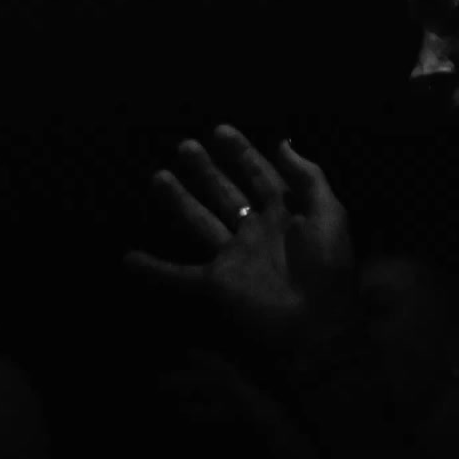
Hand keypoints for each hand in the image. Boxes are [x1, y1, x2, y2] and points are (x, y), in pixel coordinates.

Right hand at [125, 125, 354, 351]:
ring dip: (178, 201)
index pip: (260, 175)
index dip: (242, 153)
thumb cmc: (326, 270)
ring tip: (158, 177)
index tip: (220, 131)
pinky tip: (128, 259)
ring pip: (199, 223)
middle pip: (226, 194)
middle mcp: (256, 233)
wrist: (315, 327)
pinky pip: (177, 276)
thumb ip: (308, 178)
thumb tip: (282, 142)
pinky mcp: (215, 286)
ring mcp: (233, 259)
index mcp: (286, 215)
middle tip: (185, 146)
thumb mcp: (329, 216)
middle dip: (206, 170)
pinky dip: (152, 270)